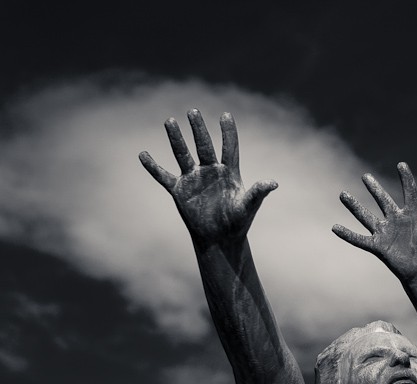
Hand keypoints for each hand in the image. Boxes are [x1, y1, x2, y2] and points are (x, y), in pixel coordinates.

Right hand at [139, 109, 276, 246]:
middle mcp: (210, 171)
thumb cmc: (237, 222)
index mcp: (229, 173)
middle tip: (193, 111)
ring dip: (176, 139)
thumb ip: (257, 193)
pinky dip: (153, 167)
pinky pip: (163, 176)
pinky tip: (143, 154)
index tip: (225, 115)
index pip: (229, 147)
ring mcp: (194, 179)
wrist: (220, 239)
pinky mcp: (180, 190)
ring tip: (170, 121)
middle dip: (198, 129)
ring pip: (183, 155)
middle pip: (204, 146)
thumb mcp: (248, 207)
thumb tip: (273, 183)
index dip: (228, 132)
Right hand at [333, 163, 416, 281]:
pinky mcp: (378, 246)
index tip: (401, 164)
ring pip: (367, 216)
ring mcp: (385, 233)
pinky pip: (360, 239)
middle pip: (383, 201)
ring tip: (342, 194)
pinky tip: (334, 227)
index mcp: (412, 214)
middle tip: (365, 176)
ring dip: (354, 206)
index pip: (409, 192)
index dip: (406, 179)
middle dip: (374, 188)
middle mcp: (396, 221)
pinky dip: (347, 234)